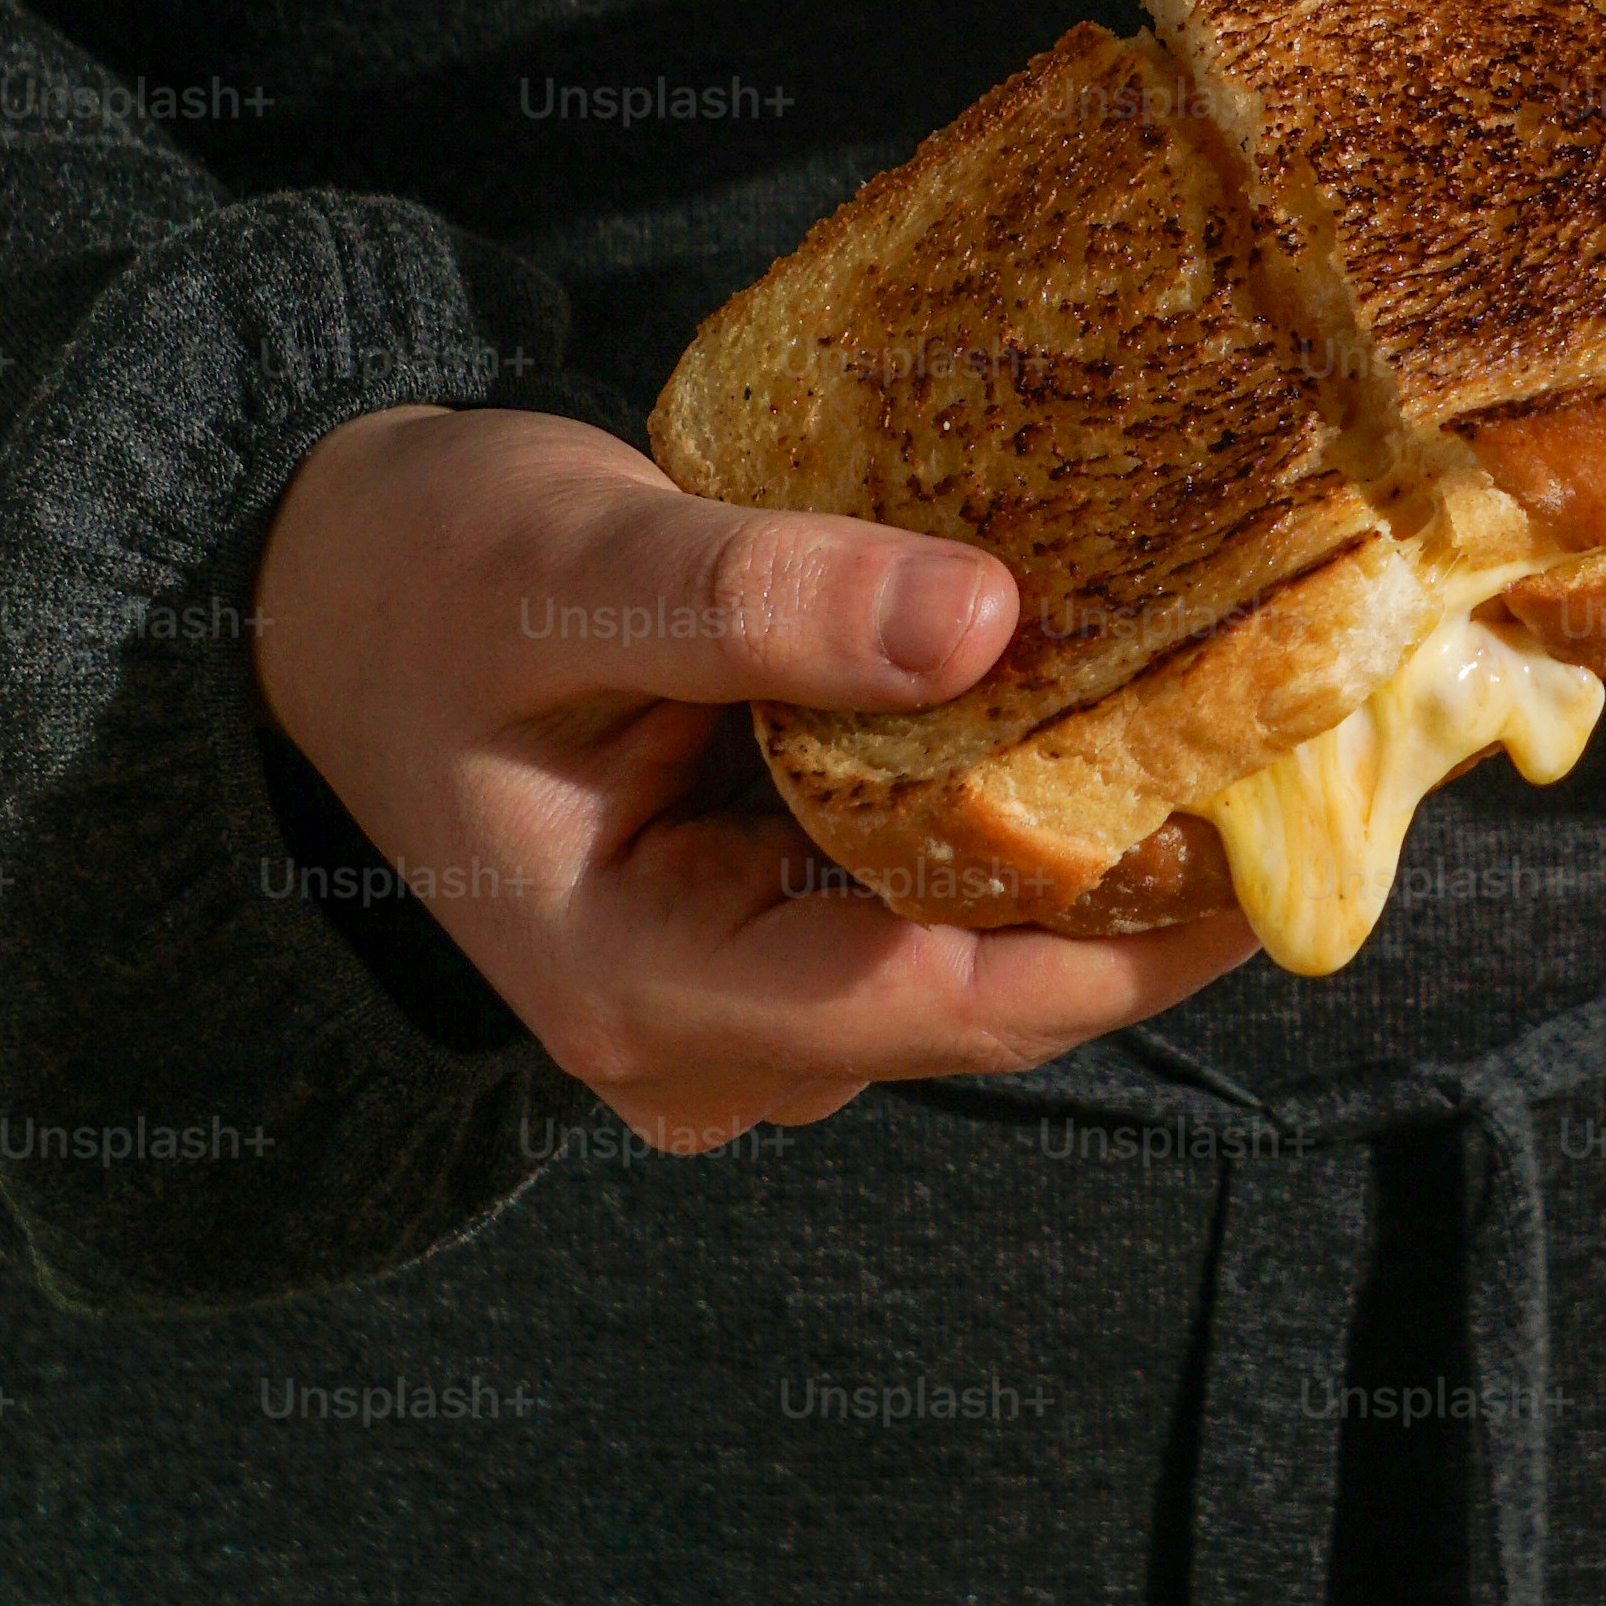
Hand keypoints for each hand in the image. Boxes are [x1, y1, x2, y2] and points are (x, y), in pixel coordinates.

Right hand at [251, 405, 1254, 1153]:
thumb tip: (984, 622)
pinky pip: (918, 918)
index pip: (936, 1006)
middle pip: (971, 999)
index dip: (1124, 952)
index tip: (1270, 860)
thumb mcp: (576, 561)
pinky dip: (1006, 841)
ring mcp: (729, 1011)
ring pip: (955, 964)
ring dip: (1076, 868)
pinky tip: (1094, 741)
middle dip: (1130, 904)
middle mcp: (694, 1044)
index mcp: (637, 984)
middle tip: (1284, 771)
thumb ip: (763, 599)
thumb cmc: (430, 573)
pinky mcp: (755, 950)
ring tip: (1215, 741)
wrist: (321, 594)